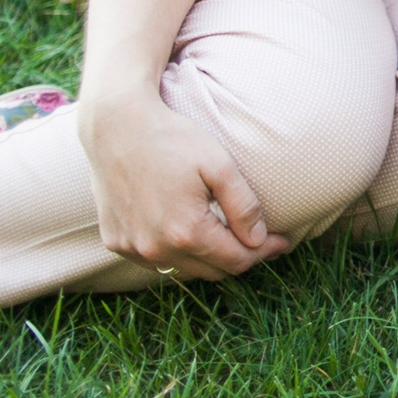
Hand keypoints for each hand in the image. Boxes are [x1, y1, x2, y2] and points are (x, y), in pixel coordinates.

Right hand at [81, 90, 290, 279]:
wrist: (116, 126)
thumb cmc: (172, 139)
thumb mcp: (219, 166)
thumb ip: (243, 207)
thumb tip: (259, 239)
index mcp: (185, 232)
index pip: (236, 261)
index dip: (264, 253)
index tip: (282, 241)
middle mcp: (155, 249)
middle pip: (212, 271)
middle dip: (240, 257)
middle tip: (260, 240)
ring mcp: (131, 248)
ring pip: (183, 268)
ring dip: (208, 258)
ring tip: (228, 237)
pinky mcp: (115, 241)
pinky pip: (154, 259)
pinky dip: (176, 252)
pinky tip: (187, 232)